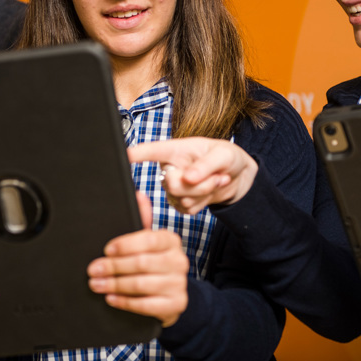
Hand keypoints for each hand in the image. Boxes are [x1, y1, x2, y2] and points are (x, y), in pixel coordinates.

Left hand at [87, 192, 188, 326]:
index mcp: (170, 240)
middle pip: (142, 263)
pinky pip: (146, 305)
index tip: (106, 249)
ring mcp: (179, 283)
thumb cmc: (154, 263)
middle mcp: (179, 260)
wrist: (171, 294)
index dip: (125, 244)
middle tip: (93, 270)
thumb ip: (142, 220)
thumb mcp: (147, 242)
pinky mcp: (176, 304)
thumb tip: (137, 195)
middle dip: (113, 267)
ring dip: (115, 284)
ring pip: (141, 284)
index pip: (148, 239)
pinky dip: (125, 302)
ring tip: (96, 284)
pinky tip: (111, 298)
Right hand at [128, 137, 257, 214]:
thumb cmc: (227, 158)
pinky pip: (187, 210)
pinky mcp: (180, 203)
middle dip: (199, 184)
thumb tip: (188, 178)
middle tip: (217, 176)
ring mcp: (173, 188)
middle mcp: (169, 168)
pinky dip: (204, 203)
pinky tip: (211, 191)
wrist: (237, 177)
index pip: (153, 151)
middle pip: (171, 184)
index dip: (138, 153)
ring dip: (205, 192)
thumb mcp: (224, 155)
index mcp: (175, 150)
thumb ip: (206, 165)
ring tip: (218, 180)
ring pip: (181, 199)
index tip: (124, 155)